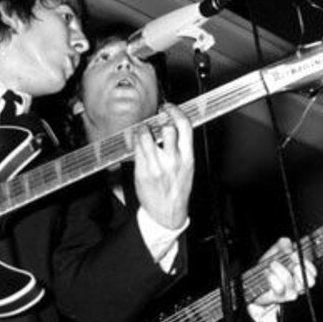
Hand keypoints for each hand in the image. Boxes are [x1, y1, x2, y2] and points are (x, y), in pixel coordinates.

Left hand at [133, 104, 193, 229]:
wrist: (167, 214)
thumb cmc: (176, 190)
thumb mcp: (187, 168)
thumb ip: (182, 148)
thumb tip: (174, 127)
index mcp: (188, 158)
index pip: (185, 126)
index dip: (176, 111)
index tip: (169, 107)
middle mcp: (173, 160)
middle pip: (167, 127)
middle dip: (159, 118)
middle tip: (154, 117)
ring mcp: (157, 166)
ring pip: (147, 136)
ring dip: (143, 128)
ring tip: (143, 129)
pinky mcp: (143, 171)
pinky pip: (136, 149)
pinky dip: (134, 142)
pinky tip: (135, 141)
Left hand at [252, 237, 316, 306]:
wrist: (256, 281)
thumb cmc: (270, 266)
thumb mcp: (277, 252)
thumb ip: (283, 244)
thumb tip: (287, 242)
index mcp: (302, 274)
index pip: (314, 272)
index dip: (307, 263)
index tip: (295, 254)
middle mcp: (299, 285)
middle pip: (309, 281)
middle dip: (296, 266)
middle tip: (286, 259)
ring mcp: (291, 292)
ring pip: (289, 280)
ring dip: (278, 268)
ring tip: (272, 264)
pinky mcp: (280, 297)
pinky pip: (279, 286)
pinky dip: (271, 276)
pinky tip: (267, 273)